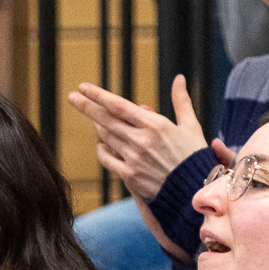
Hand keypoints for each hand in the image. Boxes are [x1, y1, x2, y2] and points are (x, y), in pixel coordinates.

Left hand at [68, 75, 206, 203]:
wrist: (196, 191)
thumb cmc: (194, 157)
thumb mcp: (191, 126)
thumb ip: (181, 101)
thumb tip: (179, 78)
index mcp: (155, 124)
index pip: (118, 106)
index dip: (98, 96)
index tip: (83, 88)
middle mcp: (141, 140)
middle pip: (105, 119)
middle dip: (87, 106)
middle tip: (72, 97)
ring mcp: (133, 159)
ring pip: (106, 137)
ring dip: (97, 126)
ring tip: (92, 118)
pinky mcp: (129, 176)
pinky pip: (107, 159)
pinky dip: (102, 150)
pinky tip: (102, 144)